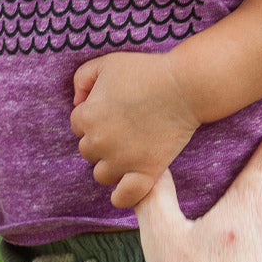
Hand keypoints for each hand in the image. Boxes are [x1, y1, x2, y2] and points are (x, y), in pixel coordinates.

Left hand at [70, 51, 197, 208]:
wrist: (184, 86)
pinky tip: (126, 186)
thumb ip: (82, 79)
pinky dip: (122, 196)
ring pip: (102, 174)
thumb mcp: (106, 63)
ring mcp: (122, 161)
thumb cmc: (146, 71)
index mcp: (87, 117)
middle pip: (88, 150)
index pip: (77, 124)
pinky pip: (123, 197)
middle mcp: (99, 142)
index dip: (94, 116)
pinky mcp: (145, 173)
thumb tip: (78, 102)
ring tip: (129, 151)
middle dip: (101, 140)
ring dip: (110, 165)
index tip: (113, 110)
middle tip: (125, 127)